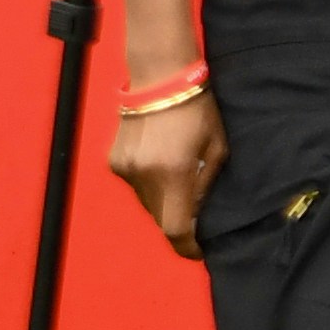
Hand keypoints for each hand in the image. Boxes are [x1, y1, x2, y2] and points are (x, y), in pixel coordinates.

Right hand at [114, 92, 224, 256]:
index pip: (175, 228)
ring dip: (163, 202)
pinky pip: (134, 186)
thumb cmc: (198, 109)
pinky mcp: (114, 160)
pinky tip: (160, 164)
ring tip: (177, 179)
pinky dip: (148, 185)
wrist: (160, 77)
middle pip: (159, 218)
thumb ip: (205, 184)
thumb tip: (197, 212)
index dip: (186, 246)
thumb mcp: (216, 148)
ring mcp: (125, 169)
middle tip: (193, 212)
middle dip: (177, 221)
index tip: (197, 251)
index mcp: (173, 173)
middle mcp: (143, 176)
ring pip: (146, 203)